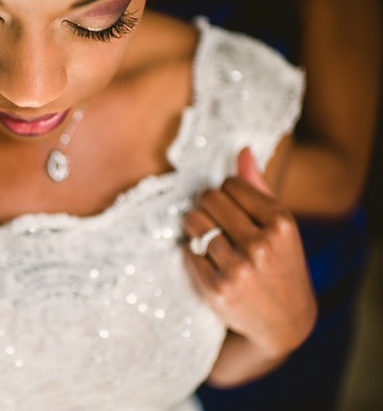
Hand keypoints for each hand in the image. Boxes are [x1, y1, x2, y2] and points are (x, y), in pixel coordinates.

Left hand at [183, 148, 316, 359]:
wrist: (284, 321)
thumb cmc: (280, 264)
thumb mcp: (280, 226)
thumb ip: (259, 187)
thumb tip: (241, 150)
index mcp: (280, 222)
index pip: (230, 184)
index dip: (226, 192)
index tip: (231, 205)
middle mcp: (260, 244)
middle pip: (208, 200)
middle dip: (207, 206)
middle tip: (215, 220)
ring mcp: (237, 267)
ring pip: (193, 222)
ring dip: (195, 225)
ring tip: (209, 236)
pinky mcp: (216, 288)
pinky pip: (187, 251)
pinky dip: (192, 251)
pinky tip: (208, 260)